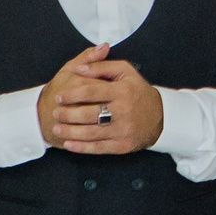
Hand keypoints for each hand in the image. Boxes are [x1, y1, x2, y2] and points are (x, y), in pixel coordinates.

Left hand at [40, 44, 165, 157]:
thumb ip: (102, 66)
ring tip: (57, 128)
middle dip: (68, 114)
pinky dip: (81, 147)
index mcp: (122, 91)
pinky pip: (98, 148)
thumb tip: (80, 68)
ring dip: (70, 132)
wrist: (160, 117)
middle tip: (55, 113)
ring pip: (91, 133)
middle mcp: (123, 111)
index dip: (72, 94)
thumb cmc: (138, 92)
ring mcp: (123, 130)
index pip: (91, 91)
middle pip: (89, 114)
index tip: (59, 96)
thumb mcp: (125, 71)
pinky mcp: (122, 145)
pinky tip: (69, 144)